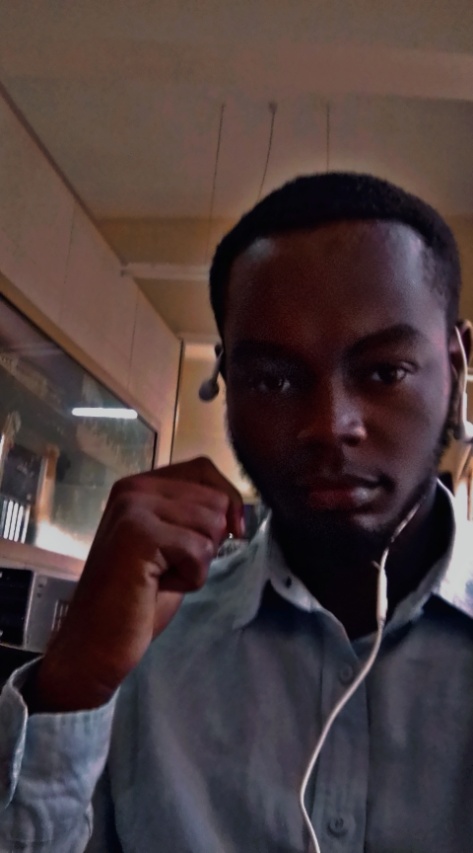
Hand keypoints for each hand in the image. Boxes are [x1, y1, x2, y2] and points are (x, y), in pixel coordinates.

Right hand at [27, 458, 242, 712]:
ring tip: (160, 576)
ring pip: (212, 525)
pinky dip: (190, 578)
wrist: (96, 643)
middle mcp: (133, 488)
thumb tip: (238, 509)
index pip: (203, 468)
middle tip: (170, 566)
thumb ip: (195, 516)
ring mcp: (133, 509)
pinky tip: (156, 586)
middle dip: (208, 541)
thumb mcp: (171, 544)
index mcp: (138, 485)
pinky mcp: (139, 534)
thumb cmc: (137, 598)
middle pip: (214, 499)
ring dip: (197, 562)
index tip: (234, 531)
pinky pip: (199, 550)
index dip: (228, 499)